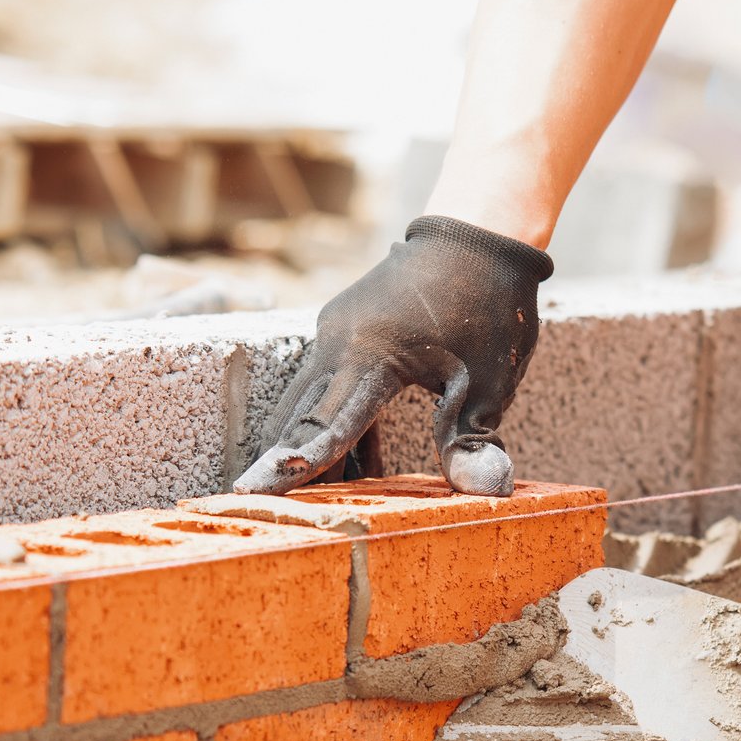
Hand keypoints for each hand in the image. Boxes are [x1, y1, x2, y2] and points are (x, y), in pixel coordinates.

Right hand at [235, 216, 553, 496]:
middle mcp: (337, 343)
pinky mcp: (345, 332)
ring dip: (303, 447)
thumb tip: (486, 491)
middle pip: (297, 417)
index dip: (291, 469)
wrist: (479, 230)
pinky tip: (348, 470)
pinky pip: (326, 387)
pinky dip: (329, 425)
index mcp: (367, 356)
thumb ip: (474, 438)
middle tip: (251, 510)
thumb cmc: (488, 303)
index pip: (322, 427)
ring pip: (307, 402)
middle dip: (279, 464)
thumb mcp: (490, 379)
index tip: (252, 497)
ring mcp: (336, 333)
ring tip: (291, 499)